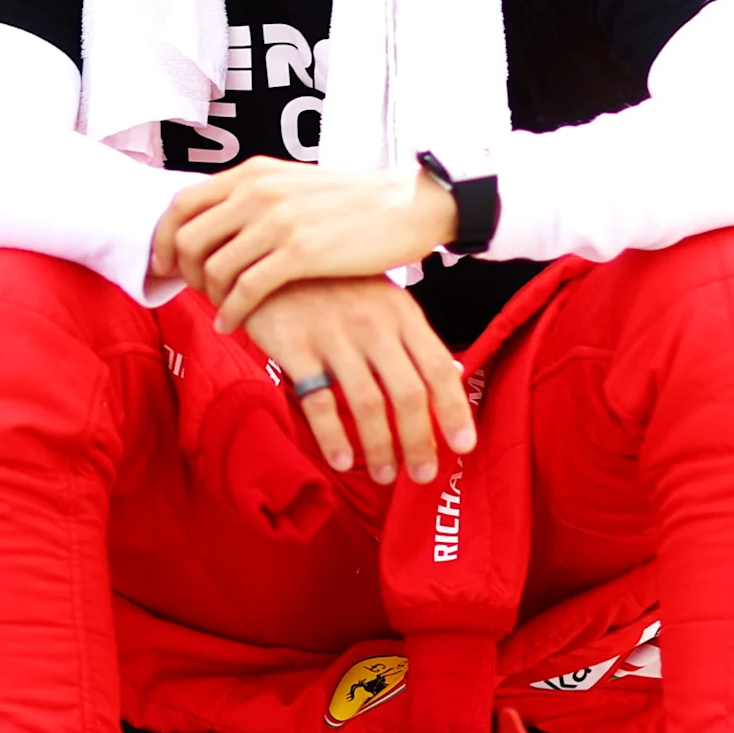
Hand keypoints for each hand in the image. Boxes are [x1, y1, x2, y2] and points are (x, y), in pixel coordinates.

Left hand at [154, 158, 458, 330]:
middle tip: (192, 294)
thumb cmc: (351, 202)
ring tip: (220, 310)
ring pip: (212, 267)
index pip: (182, 204)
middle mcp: (257, 191)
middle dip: (180, 272)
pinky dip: (231, 312)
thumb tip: (217, 224)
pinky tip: (233, 325)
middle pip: (186, 237)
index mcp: (253, 173)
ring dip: (209, 296)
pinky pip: (245, 290)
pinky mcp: (299, 252)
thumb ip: (254, 198)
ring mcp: (277, 221)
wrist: (406, 205)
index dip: (163, 238)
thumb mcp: (293, 184)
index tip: (164, 265)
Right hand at [239, 274, 475, 486]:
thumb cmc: (332, 285)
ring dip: (380, 448)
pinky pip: (318, 401)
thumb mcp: (382, 298)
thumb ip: (413, 338)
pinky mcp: (295, 346)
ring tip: (383, 475)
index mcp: (401, 313)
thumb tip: (454, 375)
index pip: (439, 368)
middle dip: (420, 442)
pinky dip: (332, 436)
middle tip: (422, 475)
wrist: (269, 258)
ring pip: (367, 404)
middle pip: (408, 393)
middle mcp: (373, 325)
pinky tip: (340, 460)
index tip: (464, 446)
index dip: (454, 411)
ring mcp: (334, 335)